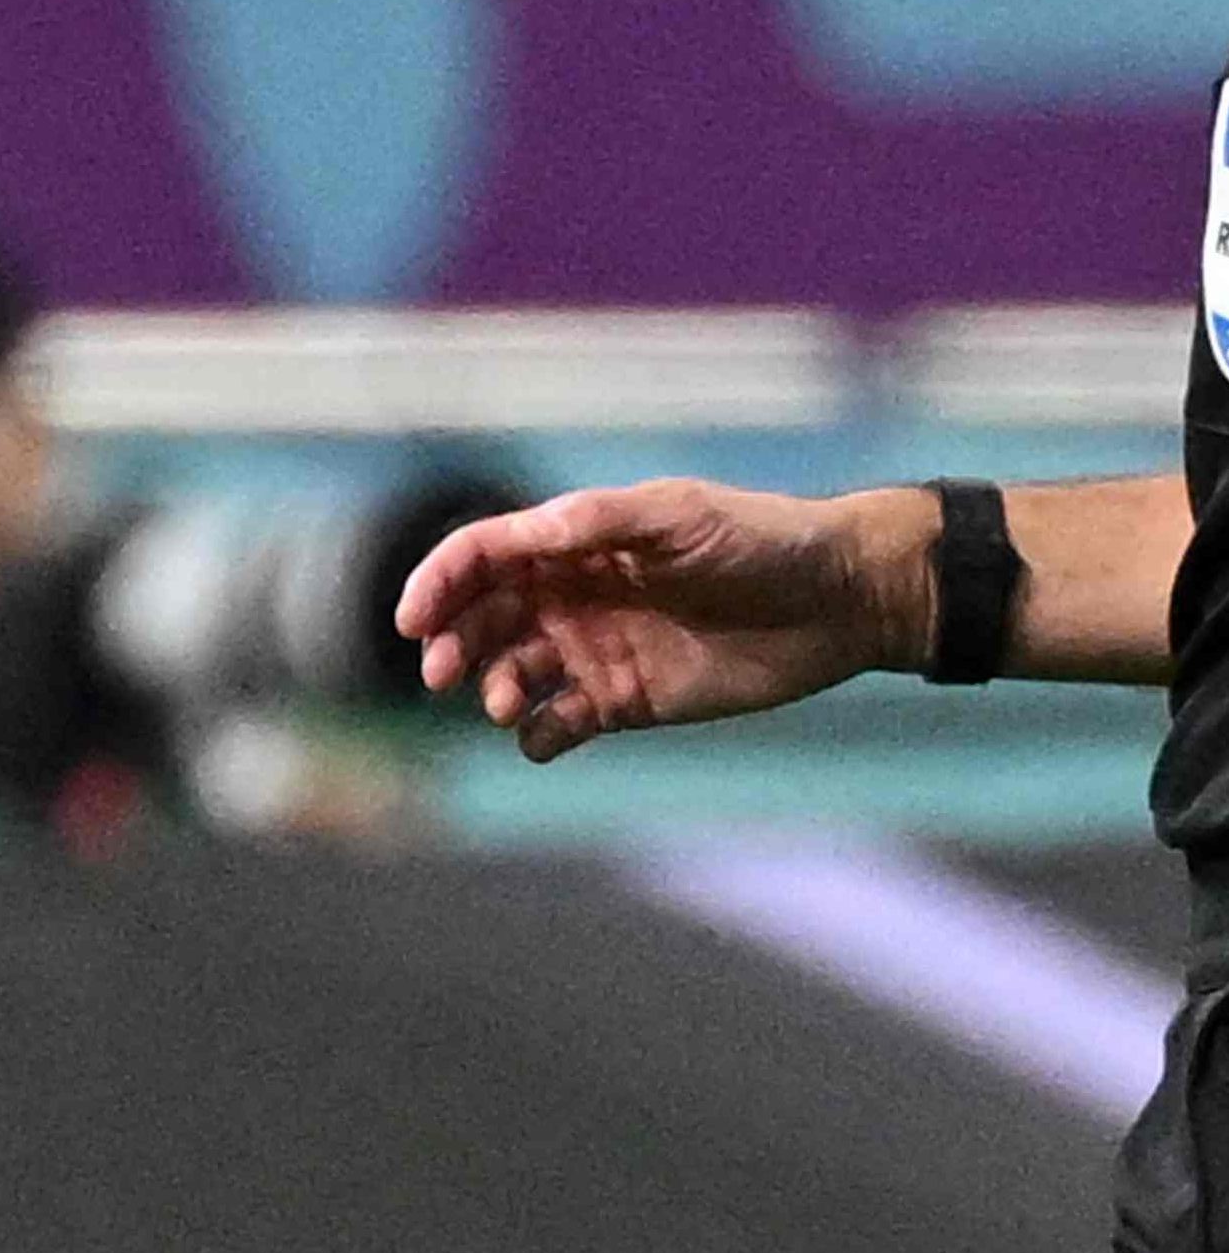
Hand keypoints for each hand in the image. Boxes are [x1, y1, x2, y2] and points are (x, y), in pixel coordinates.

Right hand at [393, 479, 920, 765]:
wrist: (839, 601)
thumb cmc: (762, 540)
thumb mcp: (680, 515)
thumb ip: (597, 522)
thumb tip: (524, 534)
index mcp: (576, 543)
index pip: (481, 557)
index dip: (436, 584)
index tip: (413, 622)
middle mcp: (572, 596)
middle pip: (479, 620)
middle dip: (451, 644)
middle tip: (445, 673)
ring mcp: (593, 651)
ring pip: (507, 675)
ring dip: (489, 691)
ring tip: (503, 704)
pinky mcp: (622, 703)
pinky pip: (555, 727)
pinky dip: (535, 737)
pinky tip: (542, 736)